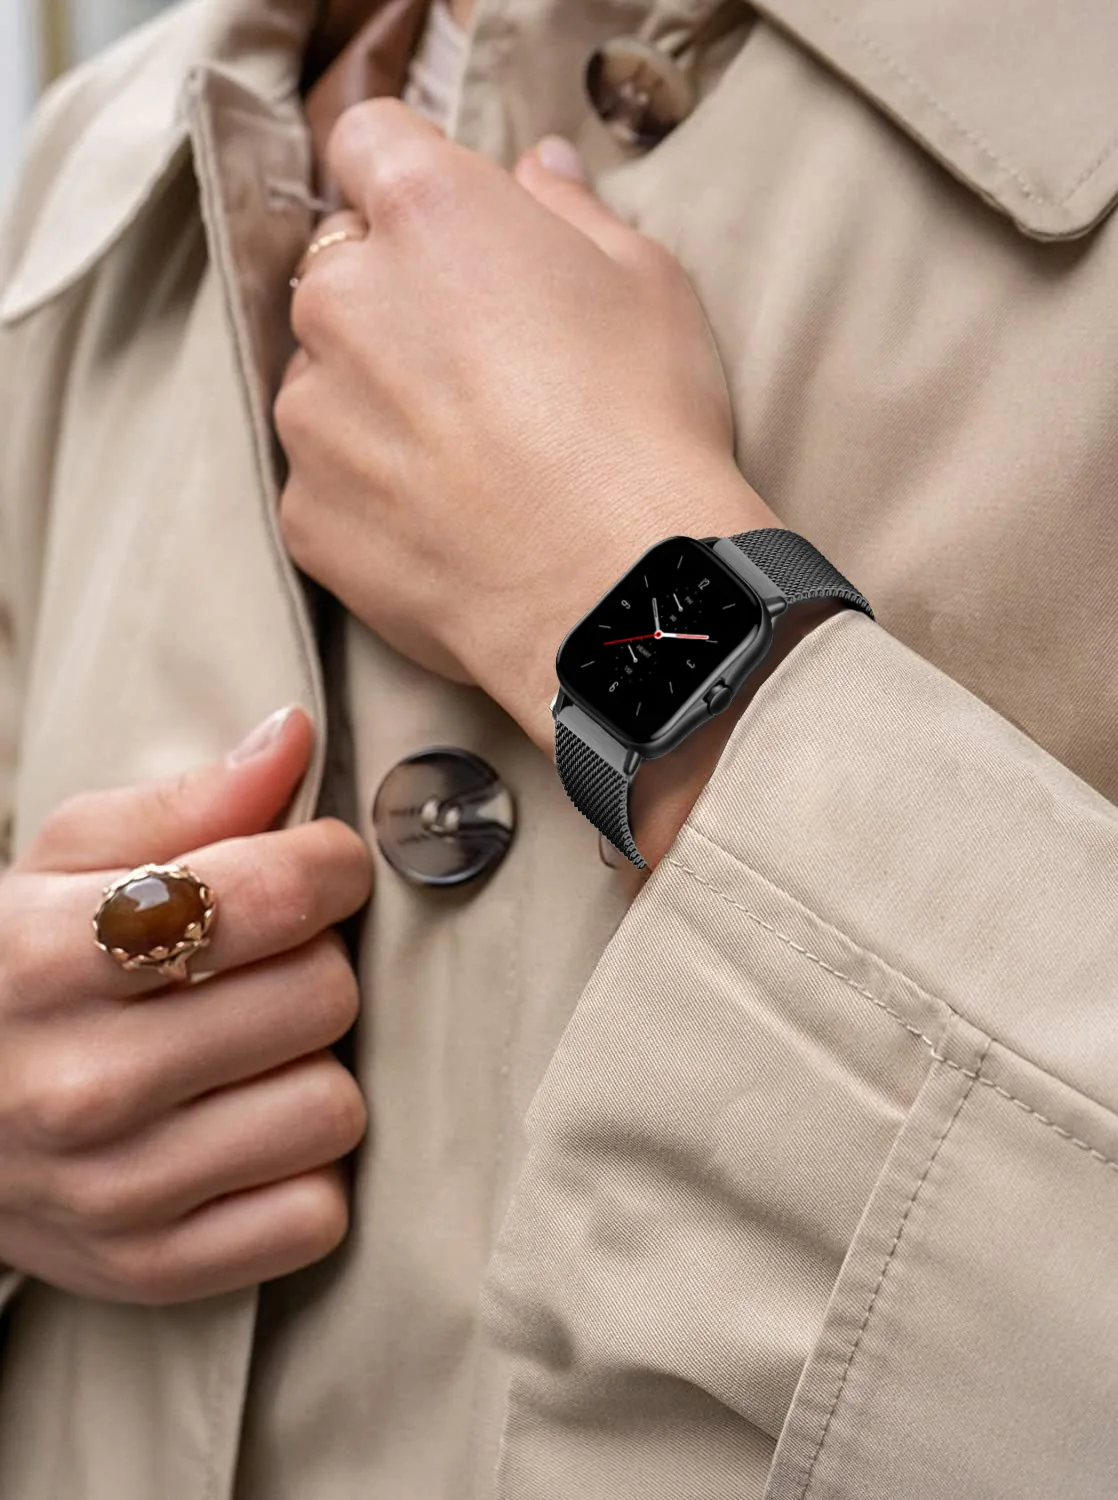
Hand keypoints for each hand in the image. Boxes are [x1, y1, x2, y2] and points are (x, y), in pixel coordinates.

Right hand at [0, 708, 371, 1304]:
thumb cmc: (11, 968)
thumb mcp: (62, 861)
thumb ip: (187, 801)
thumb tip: (297, 737)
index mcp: (50, 956)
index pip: (270, 895)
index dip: (328, 864)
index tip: (315, 868)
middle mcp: (80, 1083)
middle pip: (322, 996)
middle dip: (315, 961)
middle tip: (268, 964)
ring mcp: (116, 1192)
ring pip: (333, 1107)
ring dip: (312, 1067)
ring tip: (252, 1050)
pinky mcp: (151, 1268)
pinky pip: (315, 1215)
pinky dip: (302, 1169)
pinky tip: (248, 1130)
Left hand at [276, 103, 779, 754]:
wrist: (614, 590)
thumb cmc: (645, 426)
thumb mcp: (646, 285)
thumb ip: (571, 212)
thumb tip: (537, 171)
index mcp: (427, 215)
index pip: (369, 143)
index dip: (407, 179)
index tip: (443, 226)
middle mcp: (344, 301)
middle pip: (342, 273)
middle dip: (395, 304)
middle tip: (481, 369)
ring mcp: (312, 414)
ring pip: (325, 384)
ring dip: (374, 404)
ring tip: (468, 463)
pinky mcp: (306, 512)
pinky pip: (324, 483)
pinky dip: (368, 495)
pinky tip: (444, 523)